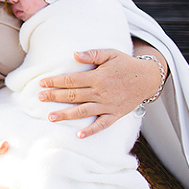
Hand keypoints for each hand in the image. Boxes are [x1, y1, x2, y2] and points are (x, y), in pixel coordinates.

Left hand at [38, 46, 166, 137]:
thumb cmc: (126, 64)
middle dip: (55, 97)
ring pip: (83, 111)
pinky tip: (79, 135)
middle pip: (73, 95)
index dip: (55, 82)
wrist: (149, 78)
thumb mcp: (110, 54)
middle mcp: (101, 92)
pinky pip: (102, 125)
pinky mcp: (116, 114)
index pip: (71, 80)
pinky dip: (91, 131)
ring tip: (51, 117)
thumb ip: (92, 54)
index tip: (42, 83)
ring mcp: (108, 105)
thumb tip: (74, 55)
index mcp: (97, 77)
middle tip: (39, 98)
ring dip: (66, 115)